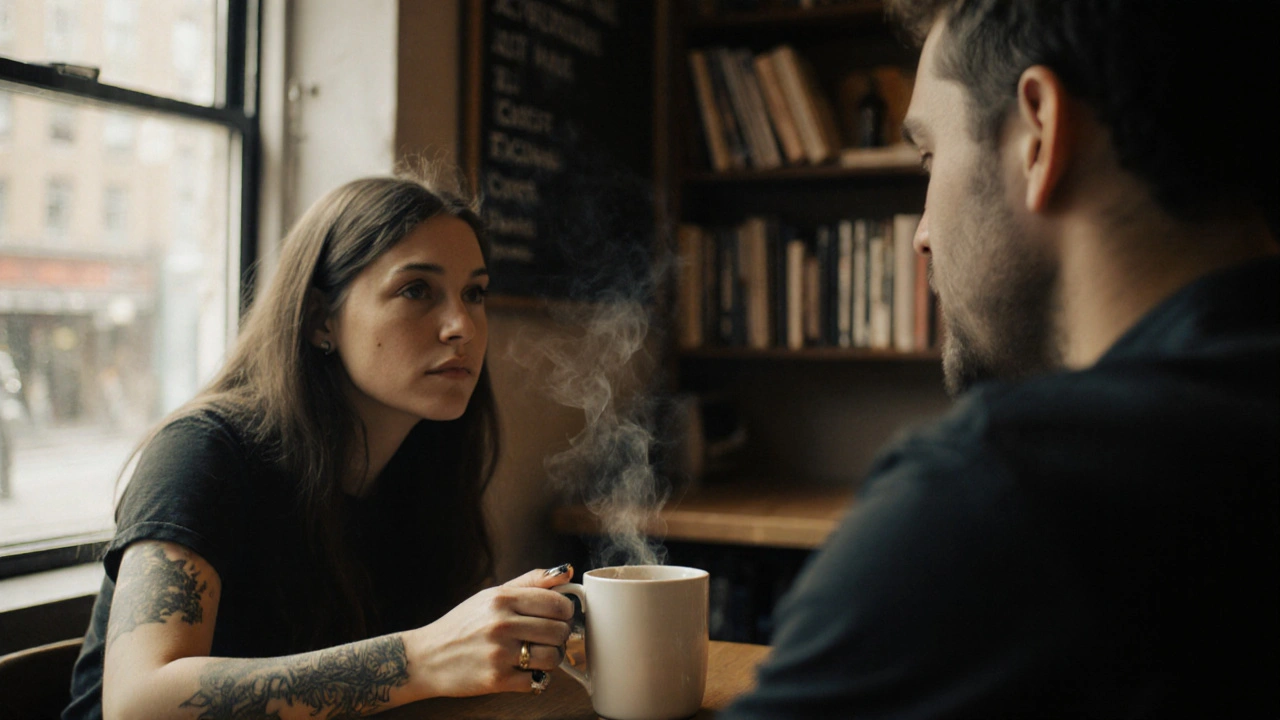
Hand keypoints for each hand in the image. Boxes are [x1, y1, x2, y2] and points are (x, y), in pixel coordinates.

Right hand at [407, 564, 575, 697]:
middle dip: (559, 636)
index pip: (557, 603)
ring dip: (551, 659)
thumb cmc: (462, 624)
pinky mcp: (497, 679)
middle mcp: (502, 624)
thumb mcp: (492, 595)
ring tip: (536, 655)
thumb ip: (531, 582)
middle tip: (547, 638)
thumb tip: (566, 571)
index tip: (559, 617)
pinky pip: (537, 680)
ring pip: (553, 657)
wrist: (427, 657)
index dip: (566, 612)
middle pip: (559, 631)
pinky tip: (523, 670)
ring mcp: (500, 653)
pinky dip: (535, 678)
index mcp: (502, 599)